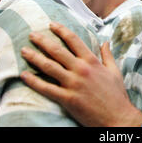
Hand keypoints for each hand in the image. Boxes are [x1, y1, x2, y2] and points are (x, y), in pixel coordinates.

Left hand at [20, 22, 141, 126]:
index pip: (74, 40)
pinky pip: (47, 88)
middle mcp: (81, 70)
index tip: (51, 25)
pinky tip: (24, 75)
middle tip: (32, 34)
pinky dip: (34, 81)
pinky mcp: (68, 99)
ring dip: (34, 57)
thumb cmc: (116, 95)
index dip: (61, 30)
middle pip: (57, 51)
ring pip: (49, 67)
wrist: (118, 117)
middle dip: (42, 41)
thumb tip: (105, 42)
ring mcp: (73, 84)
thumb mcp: (115, 72)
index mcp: (92, 61)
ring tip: (24, 51)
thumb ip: (107, 55)